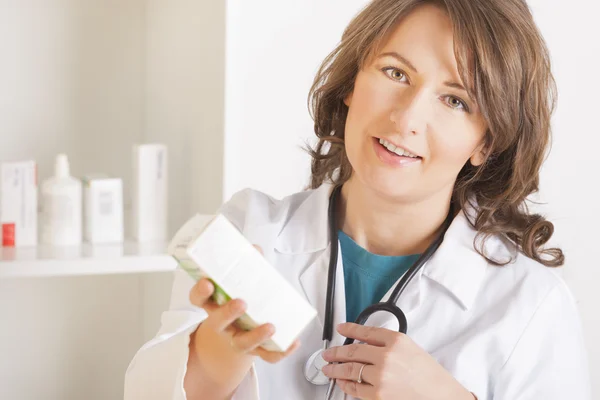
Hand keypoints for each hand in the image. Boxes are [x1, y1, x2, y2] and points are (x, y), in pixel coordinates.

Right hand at [184, 247, 300, 398]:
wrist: (237, 335)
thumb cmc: (238, 300)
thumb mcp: (239, 282)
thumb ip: (247, 264)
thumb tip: (255, 249)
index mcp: (213, 304)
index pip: (198, 298)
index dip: (200, 292)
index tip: (207, 282)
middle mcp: (222, 324)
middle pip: (218, 322)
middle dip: (227, 313)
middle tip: (240, 302)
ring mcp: (237, 339)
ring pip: (242, 343)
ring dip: (256, 336)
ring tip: (270, 326)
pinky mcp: (255, 351)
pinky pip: (267, 355)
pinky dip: (281, 351)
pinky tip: (294, 342)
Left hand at [321, 323, 473, 399]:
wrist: (443, 397)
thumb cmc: (430, 376)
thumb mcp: (411, 349)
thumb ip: (388, 343)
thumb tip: (364, 344)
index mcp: (396, 340)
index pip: (365, 332)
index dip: (349, 329)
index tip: (341, 328)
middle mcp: (387, 356)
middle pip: (352, 351)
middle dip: (336, 352)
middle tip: (328, 353)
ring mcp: (381, 376)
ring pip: (350, 369)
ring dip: (335, 368)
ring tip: (328, 368)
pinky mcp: (378, 395)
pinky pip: (355, 388)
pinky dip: (345, 384)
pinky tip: (341, 381)